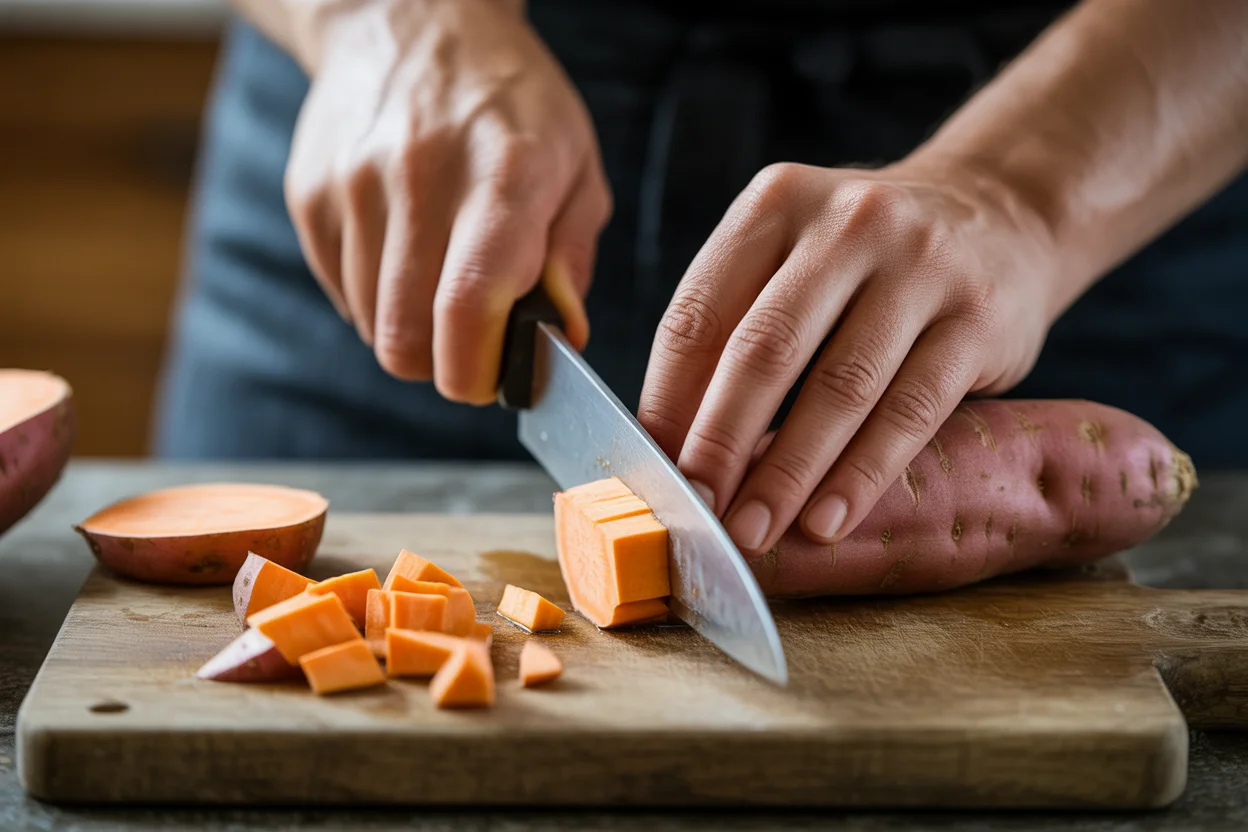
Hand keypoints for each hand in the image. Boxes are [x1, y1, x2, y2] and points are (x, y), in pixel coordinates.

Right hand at [284, 0, 610, 402]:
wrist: (409, 20)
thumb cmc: (510, 102)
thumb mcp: (574, 164)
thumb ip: (570, 258)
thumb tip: (560, 340)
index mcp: (503, 175)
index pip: (468, 305)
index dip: (475, 371)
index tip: (490, 380)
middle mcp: (419, 177)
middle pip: (406, 337)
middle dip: (442, 364)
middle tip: (472, 340)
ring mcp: (353, 184)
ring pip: (370, 325)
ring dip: (409, 329)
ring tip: (439, 278)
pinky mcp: (310, 193)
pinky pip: (341, 292)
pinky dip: (374, 297)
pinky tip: (403, 252)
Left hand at [638, 159, 1057, 554]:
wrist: (1000, 216)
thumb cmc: (866, 261)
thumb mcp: (794, 256)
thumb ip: (735, 325)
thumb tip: (671, 442)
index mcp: (777, 203)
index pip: (699, 314)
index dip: (668, 401)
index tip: (652, 469)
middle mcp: (849, 222)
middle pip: (764, 350)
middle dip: (720, 443)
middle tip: (696, 508)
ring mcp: (922, 266)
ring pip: (839, 387)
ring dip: (787, 473)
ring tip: (754, 530)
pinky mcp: (978, 319)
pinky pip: (910, 411)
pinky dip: (861, 476)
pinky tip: (826, 521)